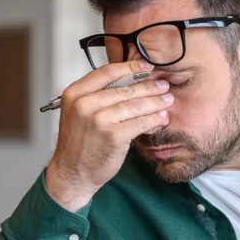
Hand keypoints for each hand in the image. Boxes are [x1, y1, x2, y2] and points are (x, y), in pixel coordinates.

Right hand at [45, 60, 172, 210]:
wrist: (72, 173)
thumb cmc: (78, 144)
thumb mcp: (79, 113)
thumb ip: (97, 97)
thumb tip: (130, 83)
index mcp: (75, 94)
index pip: (106, 72)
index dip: (130, 67)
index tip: (146, 66)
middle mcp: (84, 104)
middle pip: (124, 89)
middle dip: (148, 86)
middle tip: (163, 85)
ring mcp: (99, 120)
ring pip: (134, 105)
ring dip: (155, 102)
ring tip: (167, 100)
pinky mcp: (113, 136)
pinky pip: (140, 123)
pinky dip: (153, 119)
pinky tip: (160, 118)